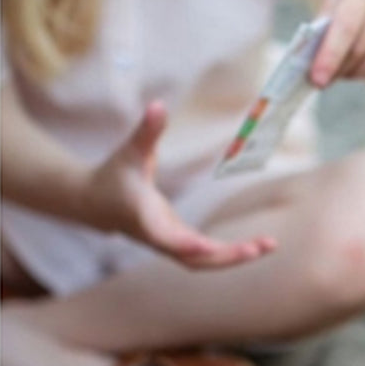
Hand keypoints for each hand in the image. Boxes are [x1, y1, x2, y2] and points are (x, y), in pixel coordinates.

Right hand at [86, 102, 276, 269]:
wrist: (95, 204)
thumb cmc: (114, 174)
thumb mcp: (130, 151)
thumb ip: (146, 131)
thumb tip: (157, 104)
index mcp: (144, 219)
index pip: (165, 237)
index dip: (182, 243)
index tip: (203, 245)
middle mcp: (159, 239)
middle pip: (193, 258)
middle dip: (225, 256)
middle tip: (257, 248)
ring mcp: (170, 246)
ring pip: (204, 261)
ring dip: (235, 257)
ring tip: (269, 245)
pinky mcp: (179, 245)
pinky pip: (208, 256)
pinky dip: (231, 253)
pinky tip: (257, 246)